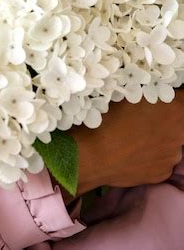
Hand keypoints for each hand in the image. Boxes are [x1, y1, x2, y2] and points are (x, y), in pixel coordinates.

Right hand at [67, 88, 183, 197]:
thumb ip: (153, 95)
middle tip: (144, 119)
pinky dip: (152, 156)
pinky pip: (162, 161)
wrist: (95, 155)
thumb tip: (161, 96)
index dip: (176, 101)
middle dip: (167, 121)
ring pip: (171, 144)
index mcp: (176, 110)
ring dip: (160, 139)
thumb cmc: (110, 118)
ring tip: (135, 138)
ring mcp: (173, 157)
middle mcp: (180, 135)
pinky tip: (134, 152)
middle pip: (180, 124)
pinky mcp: (163, 174)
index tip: (163, 101)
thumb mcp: (131, 95)